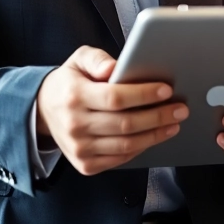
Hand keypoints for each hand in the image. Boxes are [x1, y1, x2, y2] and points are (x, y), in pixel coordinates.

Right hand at [35, 46, 187, 174]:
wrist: (44, 111)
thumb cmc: (69, 83)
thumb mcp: (78, 60)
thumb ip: (97, 59)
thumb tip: (114, 68)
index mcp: (74, 96)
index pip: (115, 98)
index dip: (144, 94)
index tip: (166, 89)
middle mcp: (75, 125)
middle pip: (126, 124)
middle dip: (158, 116)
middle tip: (180, 109)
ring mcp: (80, 148)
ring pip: (126, 144)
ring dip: (155, 135)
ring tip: (174, 123)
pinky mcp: (85, 164)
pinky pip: (120, 158)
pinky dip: (141, 148)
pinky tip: (154, 136)